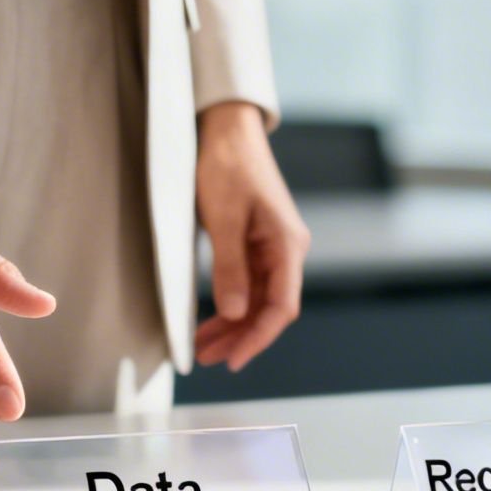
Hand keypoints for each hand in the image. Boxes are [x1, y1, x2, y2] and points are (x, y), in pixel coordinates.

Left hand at [194, 102, 309, 370]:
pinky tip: (210, 321)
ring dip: (232, 325)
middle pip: (269, 308)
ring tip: (203, 348)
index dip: (258, 337)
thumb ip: (230, 267)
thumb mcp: (223, 217)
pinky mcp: (254, 244)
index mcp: (287, 244)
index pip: (282, 306)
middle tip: (208, 360)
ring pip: (256, 300)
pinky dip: (228, 305)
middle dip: (240, 337)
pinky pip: (245, 284)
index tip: (233, 360)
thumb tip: (235, 313)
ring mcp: (271, 248)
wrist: (226, 130)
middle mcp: (285, 250)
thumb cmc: (228, 165)